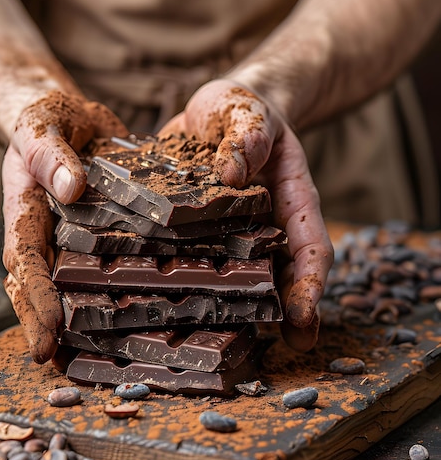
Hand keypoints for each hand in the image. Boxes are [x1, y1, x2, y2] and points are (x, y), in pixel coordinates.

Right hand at [2, 91, 127, 361]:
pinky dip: (105, 292)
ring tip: (93, 357)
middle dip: (45, 325)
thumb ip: (49, 154)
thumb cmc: (45, 119)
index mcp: (25, 210)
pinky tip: (126, 314)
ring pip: (64, 284)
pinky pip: (96, 266)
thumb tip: (70, 188)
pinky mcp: (93, 235)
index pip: (26, 259)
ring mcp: (67, 237)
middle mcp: (43, 232)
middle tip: (59, 367)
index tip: (50, 332)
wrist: (60, 117)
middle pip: (37, 286)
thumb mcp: (43, 125)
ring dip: (74, 319)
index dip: (37, 297)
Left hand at [160, 79, 333, 350]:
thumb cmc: (241, 110)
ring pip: (227, 278)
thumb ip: (248, 134)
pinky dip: (174, 280)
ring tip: (199, 339)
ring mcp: (225, 234)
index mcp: (290, 202)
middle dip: (269, 314)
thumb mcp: (249, 111)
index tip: (303, 322)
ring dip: (220, 309)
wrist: (214, 111)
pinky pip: (185, 258)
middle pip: (273, 277)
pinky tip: (149, 298)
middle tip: (253, 350)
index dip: (310, 288)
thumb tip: (233, 171)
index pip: (311, 249)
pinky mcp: (190, 232)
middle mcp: (260, 227)